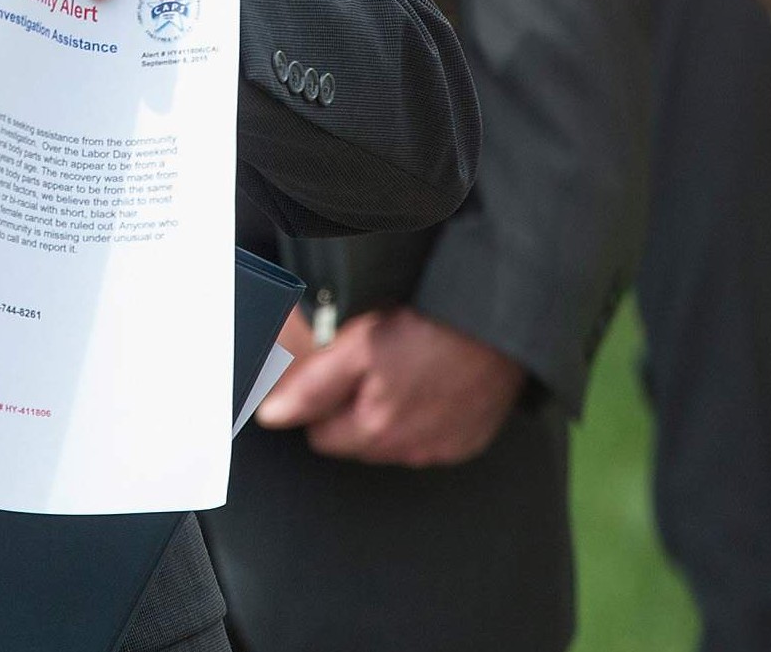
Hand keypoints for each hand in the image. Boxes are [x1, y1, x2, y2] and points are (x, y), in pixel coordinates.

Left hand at [250, 305, 524, 468]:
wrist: (499, 319)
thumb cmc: (429, 323)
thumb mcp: (358, 344)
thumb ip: (312, 387)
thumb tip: (272, 417)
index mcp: (378, 429)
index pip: (321, 437)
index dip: (323, 403)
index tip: (337, 373)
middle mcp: (412, 450)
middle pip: (357, 443)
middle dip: (355, 411)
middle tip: (373, 365)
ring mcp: (444, 448)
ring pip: (394, 444)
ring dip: (391, 416)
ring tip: (405, 371)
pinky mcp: (470, 441)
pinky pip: (432, 441)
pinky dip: (425, 419)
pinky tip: (431, 385)